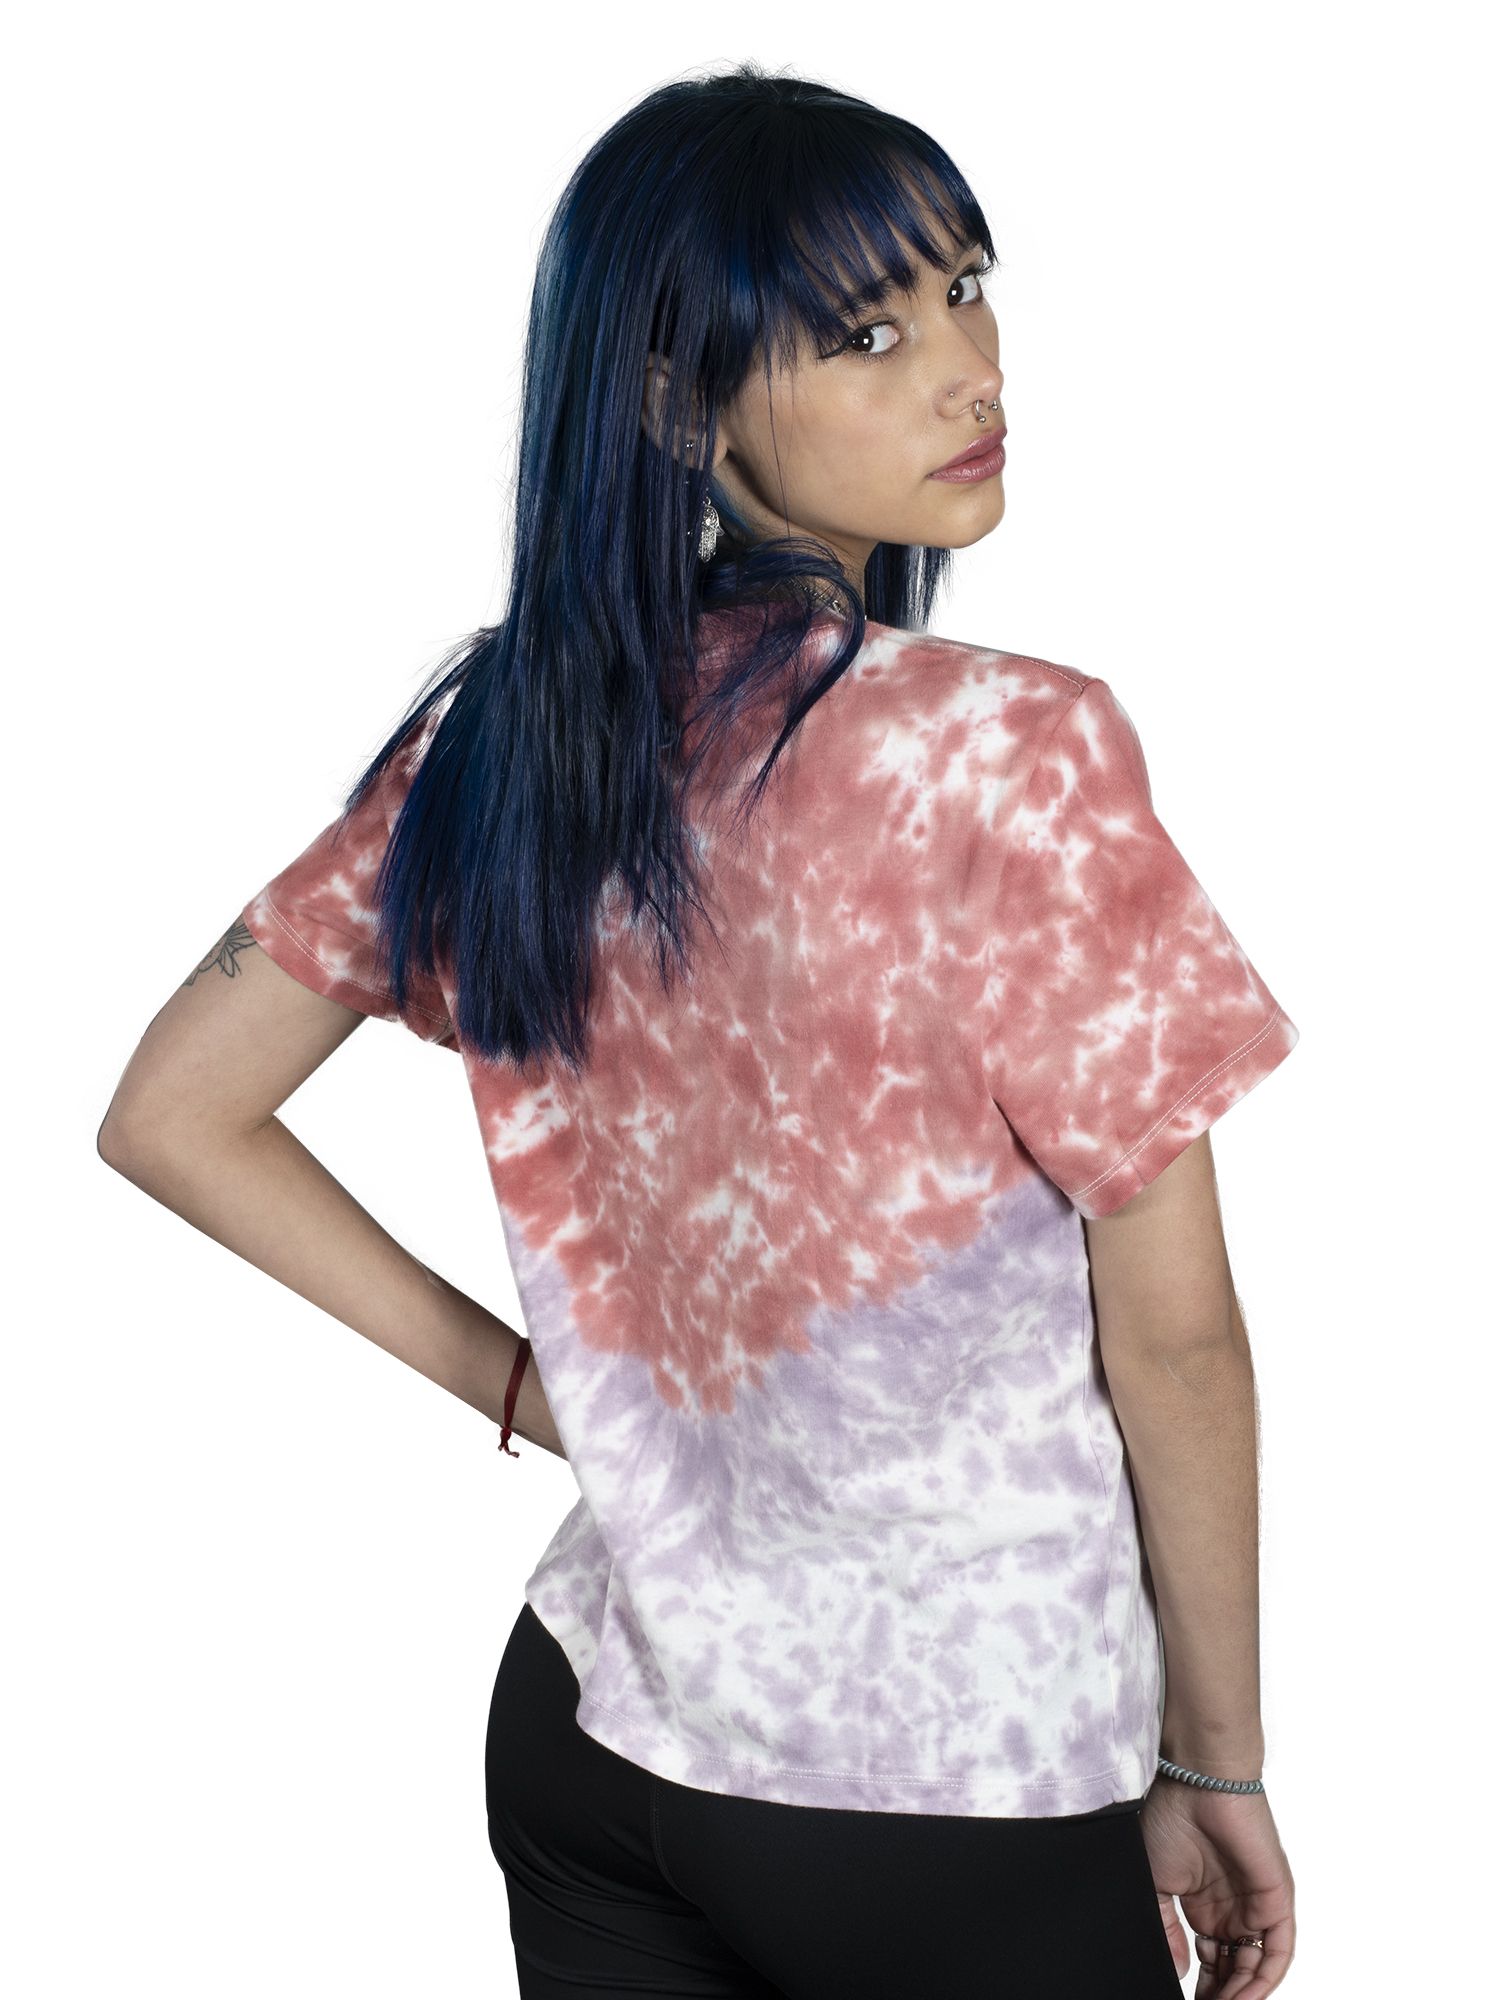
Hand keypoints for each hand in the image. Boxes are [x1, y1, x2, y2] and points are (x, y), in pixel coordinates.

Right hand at [1139, 1777, 1295, 1995]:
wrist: (1196, 1784)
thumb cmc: (1171, 1817)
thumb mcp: (1157, 1883)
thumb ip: (1166, 1929)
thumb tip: (1176, 1970)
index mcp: (1206, 1908)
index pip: (1211, 1963)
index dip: (1202, 1988)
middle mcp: (1234, 1912)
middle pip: (1235, 1971)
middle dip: (1222, 1995)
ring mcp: (1256, 1907)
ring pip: (1257, 1968)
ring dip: (1242, 1994)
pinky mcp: (1276, 1900)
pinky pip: (1278, 1951)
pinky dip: (1264, 1979)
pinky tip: (1244, 1997)